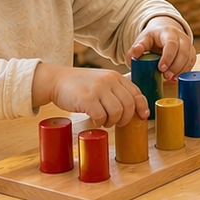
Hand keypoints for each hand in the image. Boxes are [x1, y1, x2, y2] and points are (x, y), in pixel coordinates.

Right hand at [32, 64, 148, 127]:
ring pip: (117, 112)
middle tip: (117, 123)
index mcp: (115, 76)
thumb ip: (116, 90)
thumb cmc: (81, 84)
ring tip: (104, 121)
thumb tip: (133, 107)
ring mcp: (98, 89)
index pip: (136, 92)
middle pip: (129, 105)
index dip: (142, 107)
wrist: (57, 80)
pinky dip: (100, 122)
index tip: (142, 116)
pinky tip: (95, 120)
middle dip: (125, 118)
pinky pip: (101, 116)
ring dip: (112, 121)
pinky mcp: (87, 99)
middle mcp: (109, 80)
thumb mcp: (102, 81)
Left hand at [129, 15, 194, 78]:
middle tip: (166, 76)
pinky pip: (191, 63)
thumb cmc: (153, 38)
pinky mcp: (191, 53)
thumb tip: (133, 55)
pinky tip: (176, 77)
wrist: (164, 32)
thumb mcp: (143, 39)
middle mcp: (181, 37)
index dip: (168, 57)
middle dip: (176, 66)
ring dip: (181, 70)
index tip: (161, 68)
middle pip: (184, 52)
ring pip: (189, 58)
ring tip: (170, 78)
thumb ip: (137, 47)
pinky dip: (185, 71)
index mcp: (168, 32)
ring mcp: (188, 45)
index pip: (171, 44)